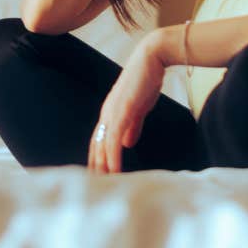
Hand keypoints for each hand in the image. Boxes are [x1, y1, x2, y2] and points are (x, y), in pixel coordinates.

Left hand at [87, 35, 165, 173]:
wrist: (153, 57)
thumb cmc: (148, 79)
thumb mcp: (140, 106)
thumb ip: (132, 125)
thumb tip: (127, 143)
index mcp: (110, 112)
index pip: (99, 140)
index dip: (97, 159)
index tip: (97, 178)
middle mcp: (107, 113)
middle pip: (96, 145)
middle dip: (94, 167)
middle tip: (94, 190)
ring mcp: (113, 111)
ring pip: (102, 144)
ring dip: (101, 166)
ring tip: (102, 186)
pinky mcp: (122, 110)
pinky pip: (114, 138)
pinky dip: (113, 156)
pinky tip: (114, 170)